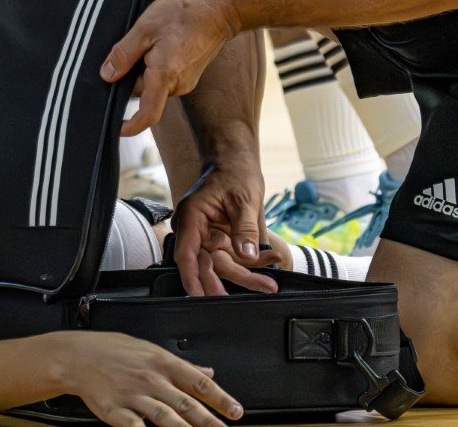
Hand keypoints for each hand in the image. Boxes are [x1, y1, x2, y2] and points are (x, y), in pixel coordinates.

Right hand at [56, 331, 243, 426]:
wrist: (77, 356)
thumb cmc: (113, 351)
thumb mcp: (150, 350)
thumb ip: (181, 366)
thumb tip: (209, 374)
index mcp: (162, 362)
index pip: (198, 383)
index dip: (220, 398)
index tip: (236, 412)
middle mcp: (151, 379)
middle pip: (186, 405)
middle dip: (210, 422)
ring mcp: (133, 396)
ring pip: (166, 418)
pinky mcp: (116, 411)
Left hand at [101, 0, 239, 134]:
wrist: (221, 8)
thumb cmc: (184, 13)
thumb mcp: (145, 28)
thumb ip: (124, 54)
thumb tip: (107, 76)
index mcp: (165, 76)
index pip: (147, 115)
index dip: (130, 126)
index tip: (116, 129)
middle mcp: (177, 85)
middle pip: (143, 93)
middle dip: (129, 78)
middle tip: (124, 52)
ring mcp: (186, 81)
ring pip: (152, 84)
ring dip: (141, 69)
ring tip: (144, 41)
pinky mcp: (189, 74)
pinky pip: (163, 77)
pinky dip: (153, 66)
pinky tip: (155, 43)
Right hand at [171, 161, 274, 296]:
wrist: (235, 163)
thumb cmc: (235, 174)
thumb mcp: (244, 199)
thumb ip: (245, 229)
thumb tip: (247, 256)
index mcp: (192, 216)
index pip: (186, 253)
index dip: (192, 276)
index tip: (201, 295)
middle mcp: (195, 230)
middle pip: (209, 263)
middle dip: (235, 277)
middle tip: (262, 286)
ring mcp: (207, 236)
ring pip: (222, 264)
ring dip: (247, 273)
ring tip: (271, 280)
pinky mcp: (219, 240)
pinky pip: (232, 257)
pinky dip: (251, 262)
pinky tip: (271, 258)